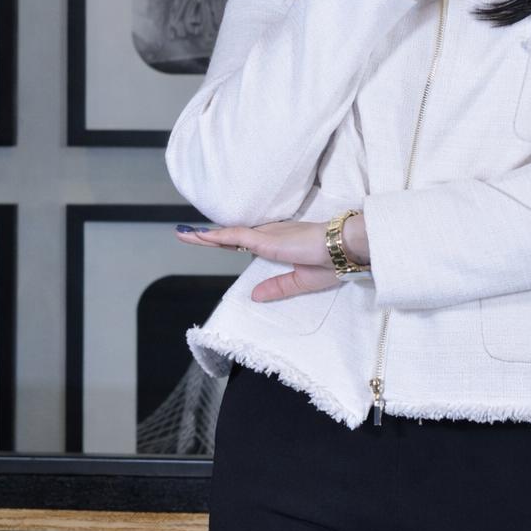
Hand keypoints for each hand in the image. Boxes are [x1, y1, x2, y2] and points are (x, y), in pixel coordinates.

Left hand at [175, 221, 340, 301]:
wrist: (345, 250)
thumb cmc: (331, 263)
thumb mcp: (300, 282)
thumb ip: (277, 287)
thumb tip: (254, 296)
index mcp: (277, 245)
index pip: (244, 242)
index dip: (225, 241)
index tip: (207, 239)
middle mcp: (269, 236)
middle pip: (231, 235)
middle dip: (208, 235)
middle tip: (186, 233)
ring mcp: (267, 236)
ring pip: (230, 234)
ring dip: (206, 235)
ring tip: (185, 234)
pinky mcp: (268, 240)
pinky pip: (237, 236)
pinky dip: (218, 236)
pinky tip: (202, 236)